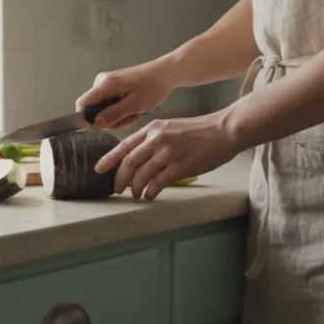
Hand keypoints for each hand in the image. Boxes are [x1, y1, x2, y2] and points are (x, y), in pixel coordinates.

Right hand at [75, 60, 177, 130]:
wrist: (165, 74)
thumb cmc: (153, 87)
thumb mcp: (135, 105)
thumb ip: (113, 114)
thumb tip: (96, 123)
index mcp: (104, 84)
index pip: (82, 104)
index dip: (89, 119)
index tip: (106, 125)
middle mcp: (101, 82)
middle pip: (94, 110)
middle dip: (112, 119)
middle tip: (131, 117)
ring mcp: (106, 84)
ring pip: (103, 110)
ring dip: (119, 116)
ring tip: (136, 112)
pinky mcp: (112, 86)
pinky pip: (110, 105)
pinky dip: (122, 110)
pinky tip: (134, 108)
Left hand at [95, 112, 241, 200]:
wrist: (224, 130)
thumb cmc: (201, 131)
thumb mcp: (172, 127)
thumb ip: (155, 139)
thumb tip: (140, 157)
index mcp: (154, 128)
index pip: (125, 145)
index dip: (110, 159)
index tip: (99, 169)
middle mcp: (158, 139)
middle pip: (130, 162)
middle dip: (120, 178)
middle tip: (117, 189)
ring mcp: (169, 152)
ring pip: (142, 174)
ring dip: (136, 188)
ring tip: (136, 194)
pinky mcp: (181, 166)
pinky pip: (158, 182)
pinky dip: (151, 191)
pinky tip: (150, 195)